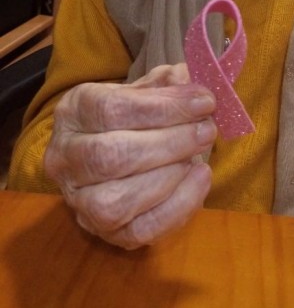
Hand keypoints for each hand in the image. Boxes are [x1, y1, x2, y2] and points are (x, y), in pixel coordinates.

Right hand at [44, 64, 216, 248]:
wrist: (119, 145)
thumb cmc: (137, 113)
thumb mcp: (151, 87)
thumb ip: (171, 83)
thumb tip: (193, 87)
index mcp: (75, 110)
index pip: (112, 109)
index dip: (163, 107)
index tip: (204, 101)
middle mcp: (65, 157)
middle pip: (111, 156)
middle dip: (170, 143)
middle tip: (207, 130)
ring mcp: (78, 200)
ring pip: (116, 201)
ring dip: (169, 177)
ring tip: (198, 156)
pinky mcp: (103, 232)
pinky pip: (139, 231)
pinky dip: (177, 207)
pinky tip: (200, 179)